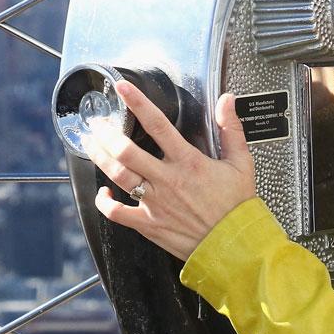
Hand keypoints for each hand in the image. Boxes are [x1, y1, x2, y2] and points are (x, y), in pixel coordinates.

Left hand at [83, 81, 256, 260]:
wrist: (235, 245)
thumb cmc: (237, 207)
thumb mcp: (241, 163)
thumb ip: (231, 129)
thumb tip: (227, 101)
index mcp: (188, 162)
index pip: (158, 125)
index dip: (138, 103)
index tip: (123, 88)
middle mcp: (167, 180)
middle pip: (126, 151)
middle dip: (106, 132)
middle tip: (97, 122)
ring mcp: (155, 203)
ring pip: (118, 175)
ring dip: (100, 157)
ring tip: (91, 144)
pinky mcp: (149, 224)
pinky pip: (118, 213)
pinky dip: (105, 202)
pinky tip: (103, 193)